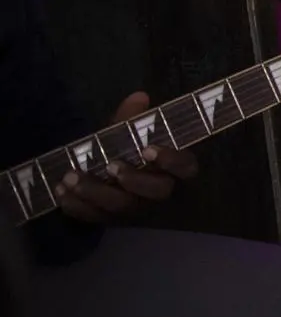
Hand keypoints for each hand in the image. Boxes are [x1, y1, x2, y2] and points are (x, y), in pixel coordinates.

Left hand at [54, 92, 197, 223]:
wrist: (105, 172)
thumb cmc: (127, 147)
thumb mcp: (129, 130)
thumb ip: (134, 117)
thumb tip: (138, 97)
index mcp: (172, 168)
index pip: (184, 167)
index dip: (171, 161)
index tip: (148, 149)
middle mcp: (158, 192)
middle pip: (156, 192)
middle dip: (133, 180)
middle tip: (111, 166)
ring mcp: (134, 209)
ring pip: (121, 207)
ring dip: (95, 192)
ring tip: (72, 176)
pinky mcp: (109, 219)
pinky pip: (94, 216)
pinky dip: (76, 205)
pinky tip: (61, 190)